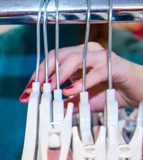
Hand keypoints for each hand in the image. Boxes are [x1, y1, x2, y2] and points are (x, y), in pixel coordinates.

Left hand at [19, 42, 142, 111]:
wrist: (137, 94)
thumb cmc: (108, 95)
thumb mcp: (81, 101)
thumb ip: (63, 102)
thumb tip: (42, 106)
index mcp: (77, 58)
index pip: (52, 59)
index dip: (38, 73)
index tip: (27, 90)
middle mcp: (88, 53)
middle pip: (59, 55)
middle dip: (44, 72)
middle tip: (35, 88)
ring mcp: (101, 57)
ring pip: (75, 58)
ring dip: (60, 74)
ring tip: (51, 89)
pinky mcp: (114, 65)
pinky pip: (94, 71)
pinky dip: (80, 82)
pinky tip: (71, 92)